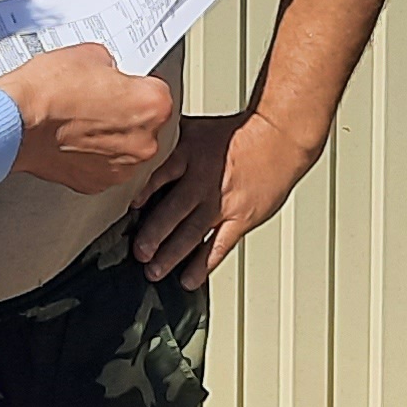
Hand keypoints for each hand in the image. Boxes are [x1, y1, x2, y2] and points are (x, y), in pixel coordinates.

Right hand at [0, 44, 178, 192]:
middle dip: (125, 114)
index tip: (120, 85)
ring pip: (125, 148)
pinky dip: (92, 157)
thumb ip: (111, 67)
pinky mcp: (97, 183)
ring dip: (110, 137)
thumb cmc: (47, 92)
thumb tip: (109, 74)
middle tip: (97, 102)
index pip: (157, 92)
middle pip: (145, 124)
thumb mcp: (89, 55)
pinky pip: (104, 166)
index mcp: (152, 106)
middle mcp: (144, 142)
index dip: (134, 86)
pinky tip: (72, 140)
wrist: (15, 123)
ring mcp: (121, 168)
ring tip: (80, 122)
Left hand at [131, 109, 320, 286]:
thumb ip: (168, 140)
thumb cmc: (238, 134)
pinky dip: (203, 264)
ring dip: (171, 254)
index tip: (127, 210)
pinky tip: (189, 278)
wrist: (279, 138)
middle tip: (138, 252)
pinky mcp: (241, 218)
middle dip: (153, 234)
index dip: (141, 192)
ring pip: (192, 232)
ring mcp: (222, 202)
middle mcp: (203, 180)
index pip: (159, 175)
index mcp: (189, 155)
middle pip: (173, 211)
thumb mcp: (196, 128)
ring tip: (154, 270)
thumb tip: (139, 139)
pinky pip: (219, 245)